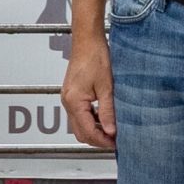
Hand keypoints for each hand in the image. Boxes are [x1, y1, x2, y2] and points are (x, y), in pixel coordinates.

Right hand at [61, 34, 116, 150]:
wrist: (87, 40)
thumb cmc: (96, 57)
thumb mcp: (106, 87)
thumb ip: (107, 111)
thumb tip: (111, 132)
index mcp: (74, 102)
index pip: (87, 131)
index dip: (102, 140)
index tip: (116, 144)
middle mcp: (67, 102)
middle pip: (80, 132)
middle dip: (97, 139)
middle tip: (115, 141)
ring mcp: (68, 98)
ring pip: (79, 125)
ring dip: (94, 130)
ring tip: (112, 130)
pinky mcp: (72, 94)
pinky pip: (80, 114)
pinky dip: (91, 120)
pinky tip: (105, 117)